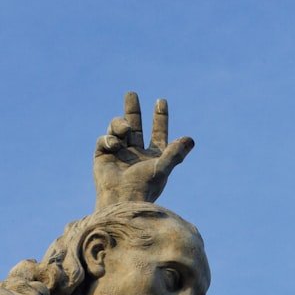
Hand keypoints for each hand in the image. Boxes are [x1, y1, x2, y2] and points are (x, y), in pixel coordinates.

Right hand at [94, 92, 194, 208]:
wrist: (121, 200)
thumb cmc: (144, 186)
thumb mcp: (163, 168)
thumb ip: (176, 153)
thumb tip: (191, 139)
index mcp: (153, 155)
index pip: (157, 132)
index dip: (160, 117)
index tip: (161, 101)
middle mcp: (136, 152)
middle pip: (135, 125)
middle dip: (133, 109)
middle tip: (131, 93)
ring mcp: (119, 153)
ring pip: (118, 129)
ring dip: (121, 123)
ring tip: (126, 128)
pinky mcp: (103, 156)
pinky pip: (105, 139)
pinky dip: (110, 139)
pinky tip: (115, 145)